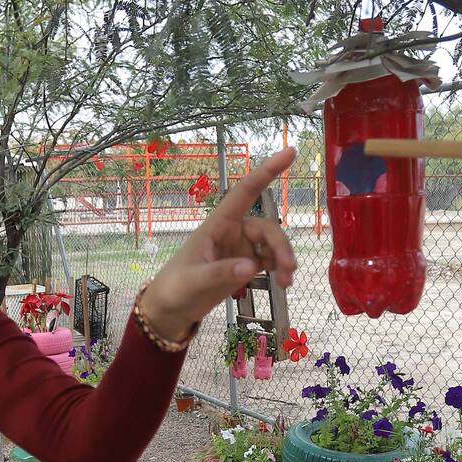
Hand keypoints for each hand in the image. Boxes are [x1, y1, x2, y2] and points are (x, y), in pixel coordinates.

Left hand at [139, 148, 297, 343]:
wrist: (171, 309)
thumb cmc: (175, 286)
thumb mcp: (194, 280)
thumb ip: (220, 272)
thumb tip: (252, 266)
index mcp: (218, 223)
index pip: (245, 191)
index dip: (267, 171)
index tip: (290, 152)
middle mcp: (232, 231)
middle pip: (267, 227)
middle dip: (281, 245)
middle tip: (289, 268)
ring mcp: (240, 248)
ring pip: (272, 244)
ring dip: (283, 259)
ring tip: (287, 282)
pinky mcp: (245, 265)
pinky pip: (271, 260)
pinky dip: (280, 268)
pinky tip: (284, 282)